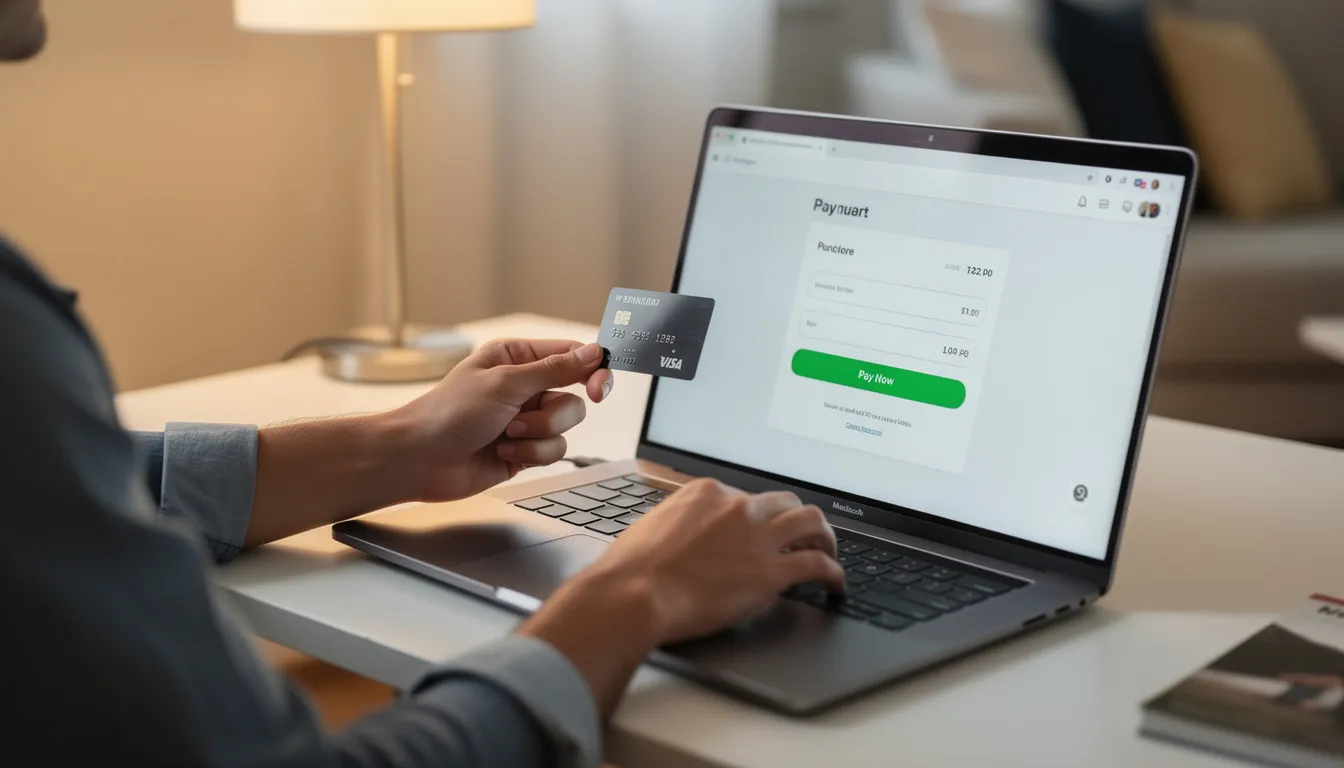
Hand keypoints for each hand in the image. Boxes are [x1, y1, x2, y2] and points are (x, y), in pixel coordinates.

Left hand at [393, 338, 612, 501]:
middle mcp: (524, 386)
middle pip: (574, 397)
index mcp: (517, 358)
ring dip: (538, 434)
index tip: (599, 388)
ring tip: (505, 435)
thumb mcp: (506, 383)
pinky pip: (553, 451)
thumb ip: (555, 369)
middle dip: (551, 413)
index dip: (592, 371)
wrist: (420, 459)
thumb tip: (593, 352)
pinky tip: (503, 451)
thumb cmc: (450, 412)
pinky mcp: (525, 449)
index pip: (571, 356)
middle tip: (527, 416)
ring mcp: (525, 419)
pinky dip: (532, 453)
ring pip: (565, 427)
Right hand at [518, 479, 842, 713]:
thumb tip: (679, 536)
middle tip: (803, 535)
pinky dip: (834, 573)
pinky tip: (836, 585)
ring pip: (811, 522)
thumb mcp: (651, 527)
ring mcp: (757, 537)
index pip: (746, 497)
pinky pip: (818, 565)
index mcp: (707, 493)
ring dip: (826, 536)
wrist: (634, 594)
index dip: (757, 516)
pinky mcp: (771, 572)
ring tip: (829, 551)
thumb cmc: (631, 569)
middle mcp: (738, 507)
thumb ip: (677, 525)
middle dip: (796, 518)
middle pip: (784, 502)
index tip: (759, 529)